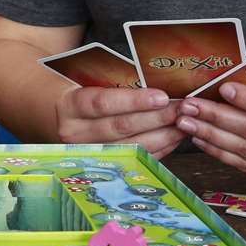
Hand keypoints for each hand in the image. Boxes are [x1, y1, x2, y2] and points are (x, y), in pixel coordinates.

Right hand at [54, 85, 184, 157]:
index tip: (161, 96)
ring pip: (132, 146)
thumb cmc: (82, 93)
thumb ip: (113, 81)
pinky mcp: (104, 164)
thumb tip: (154, 81)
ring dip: (163, 135)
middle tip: (181, 109)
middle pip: (120, 127)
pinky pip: (137, 158)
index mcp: (70, 106)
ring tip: (183, 123)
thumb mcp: (87, 81)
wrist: (62, 117)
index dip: (134, 101)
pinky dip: (159, 149)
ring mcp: (89, 153)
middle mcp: (76, 133)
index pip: (102, 103)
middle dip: (156, 118)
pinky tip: (174, 137)